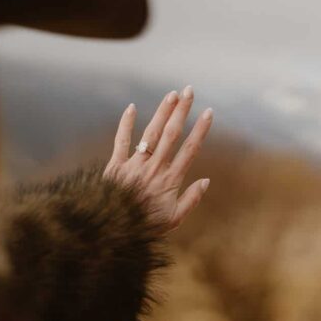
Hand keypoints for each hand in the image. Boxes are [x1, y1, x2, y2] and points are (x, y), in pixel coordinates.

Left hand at [103, 86, 212, 230]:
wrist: (112, 230)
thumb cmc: (145, 226)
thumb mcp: (174, 219)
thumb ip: (190, 200)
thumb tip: (206, 181)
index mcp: (170, 180)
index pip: (190, 149)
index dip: (200, 129)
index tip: (208, 112)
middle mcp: (154, 168)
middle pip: (171, 134)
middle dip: (182, 111)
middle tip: (190, 90)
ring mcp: (134, 165)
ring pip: (150, 133)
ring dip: (162, 112)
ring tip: (171, 94)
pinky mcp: (115, 166)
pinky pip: (121, 141)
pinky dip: (125, 124)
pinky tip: (131, 107)